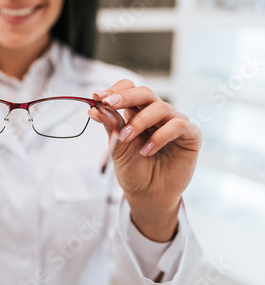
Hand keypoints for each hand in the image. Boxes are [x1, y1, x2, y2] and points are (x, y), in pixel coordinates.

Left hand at [88, 79, 201, 241]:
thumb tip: (95, 108)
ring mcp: (175, 123)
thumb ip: (110, 126)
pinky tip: (147, 151)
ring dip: (139, 121)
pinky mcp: (191, 136)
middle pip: (145, 93)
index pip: (129, 89)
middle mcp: (157, 114)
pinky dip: (160, 136)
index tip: (97, 97)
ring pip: (161, 107)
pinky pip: (178, 125)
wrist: (146, 195)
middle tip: (108, 104)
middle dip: (125, 97)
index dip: (114, 90)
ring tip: (126, 138)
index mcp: (137, 112)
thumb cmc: (132, 170)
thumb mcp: (117, 146)